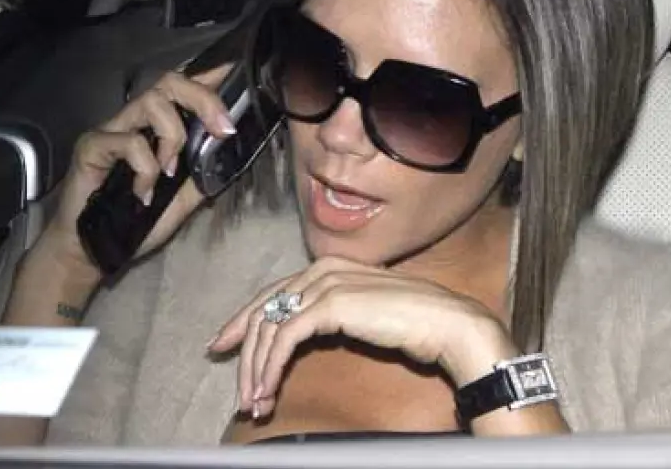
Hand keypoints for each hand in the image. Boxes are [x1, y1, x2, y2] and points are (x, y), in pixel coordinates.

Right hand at [38, 65, 237, 280]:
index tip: (235, 73)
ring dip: (173, 137)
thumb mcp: (184, 199)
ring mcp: (112, 130)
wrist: (94, 249)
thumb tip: (232, 155)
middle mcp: (135, 121)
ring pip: (151, 102)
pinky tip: (143, 193)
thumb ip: (203, 174)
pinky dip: (146, 169)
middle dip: (203, 99)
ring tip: (169, 173)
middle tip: (223, 130)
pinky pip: (128, 141)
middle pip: (169, 83)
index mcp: (159, 128)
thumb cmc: (136, 220)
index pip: (184, 90)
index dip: (209, 77)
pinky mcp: (91, 145)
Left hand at [208, 257, 516, 418]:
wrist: (446, 323)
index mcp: (330, 266)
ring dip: (256, 370)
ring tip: (254, 404)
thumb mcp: (364, 315)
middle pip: (264, 309)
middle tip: (238, 391)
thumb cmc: (415, 324)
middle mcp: (322, 268)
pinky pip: (285, 339)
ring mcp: (325, 283)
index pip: (273, 293)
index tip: (224, 347)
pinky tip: (268, 391)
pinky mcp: (329, 304)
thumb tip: (302, 333)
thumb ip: (334, 313)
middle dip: (243, 353)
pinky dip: (270, 369)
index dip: (243, 322)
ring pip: (269, 327)